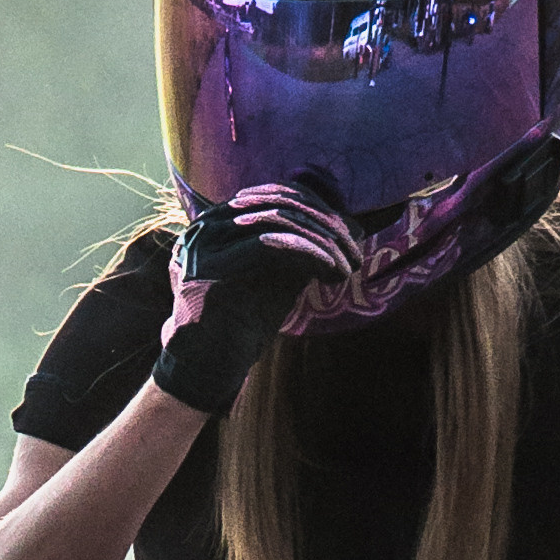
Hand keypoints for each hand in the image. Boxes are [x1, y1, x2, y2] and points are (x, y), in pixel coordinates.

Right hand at [150, 184, 361, 417]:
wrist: (209, 366)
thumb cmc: (245, 321)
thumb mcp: (281, 274)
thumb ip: (304, 245)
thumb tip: (351, 224)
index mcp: (220, 220)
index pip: (276, 194)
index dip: (319, 208)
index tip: (350, 234)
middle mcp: (207, 225)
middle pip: (279, 203)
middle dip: (326, 224)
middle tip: (355, 252)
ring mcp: (203, 244)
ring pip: (276, 219)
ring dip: (323, 240)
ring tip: (348, 265)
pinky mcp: (208, 267)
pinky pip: (269, 245)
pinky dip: (309, 253)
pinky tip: (331, 270)